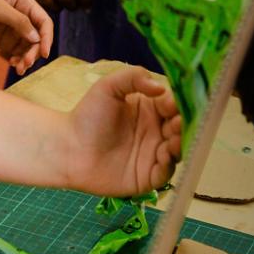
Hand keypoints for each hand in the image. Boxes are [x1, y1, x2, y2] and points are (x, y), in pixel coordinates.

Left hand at [0, 0, 53, 72]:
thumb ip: (18, 21)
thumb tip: (36, 38)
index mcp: (24, 3)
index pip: (44, 22)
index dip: (47, 38)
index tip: (45, 53)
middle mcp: (22, 16)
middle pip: (38, 38)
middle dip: (35, 52)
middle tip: (26, 63)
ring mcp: (13, 29)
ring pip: (28, 47)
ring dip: (27, 58)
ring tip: (20, 68)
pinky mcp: (3, 40)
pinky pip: (17, 52)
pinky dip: (18, 60)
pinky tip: (13, 65)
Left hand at [64, 67, 182, 194]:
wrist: (68, 148)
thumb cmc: (87, 116)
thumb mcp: (108, 86)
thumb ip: (134, 78)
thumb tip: (161, 87)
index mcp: (151, 110)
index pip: (174, 105)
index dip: (179, 105)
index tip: (177, 104)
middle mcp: (157, 132)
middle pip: (181, 128)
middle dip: (185, 125)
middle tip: (179, 122)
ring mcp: (154, 155)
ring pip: (178, 150)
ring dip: (181, 144)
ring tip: (174, 138)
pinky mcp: (148, 176)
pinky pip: (166, 172)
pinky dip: (170, 164)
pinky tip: (164, 154)